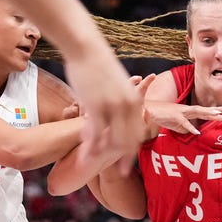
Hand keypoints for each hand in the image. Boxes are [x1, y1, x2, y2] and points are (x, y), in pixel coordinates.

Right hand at [63, 48, 144, 175]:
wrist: (86, 48)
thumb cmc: (100, 66)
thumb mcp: (118, 85)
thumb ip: (122, 101)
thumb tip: (126, 111)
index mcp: (135, 101)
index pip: (138, 133)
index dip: (134, 150)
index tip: (132, 161)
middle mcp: (127, 107)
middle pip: (129, 141)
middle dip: (125, 159)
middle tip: (122, 172)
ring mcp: (112, 107)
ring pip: (111, 140)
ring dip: (102, 155)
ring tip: (93, 164)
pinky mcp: (96, 106)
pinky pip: (95, 133)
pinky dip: (90, 146)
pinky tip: (84, 154)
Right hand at [144, 100, 221, 134]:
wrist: (149, 111)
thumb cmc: (163, 117)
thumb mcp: (177, 124)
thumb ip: (186, 127)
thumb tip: (194, 132)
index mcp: (188, 112)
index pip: (204, 111)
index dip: (215, 111)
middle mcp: (187, 110)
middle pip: (204, 110)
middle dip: (216, 111)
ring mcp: (181, 112)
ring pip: (197, 111)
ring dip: (207, 112)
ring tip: (218, 114)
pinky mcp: (174, 116)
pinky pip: (184, 123)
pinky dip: (190, 127)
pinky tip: (197, 132)